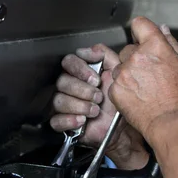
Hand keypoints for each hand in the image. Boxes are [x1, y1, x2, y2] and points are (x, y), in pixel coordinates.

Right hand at [49, 43, 147, 165]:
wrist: (121, 127)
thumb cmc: (118, 101)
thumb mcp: (117, 73)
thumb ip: (105, 55)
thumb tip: (88, 50)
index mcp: (80, 73)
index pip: (69, 62)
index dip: (80, 69)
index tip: (95, 79)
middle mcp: (70, 86)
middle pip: (62, 81)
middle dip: (83, 90)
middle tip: (98, 96)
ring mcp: (64, 105)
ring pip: (59, 100)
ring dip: (80, 105)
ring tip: (95, 110)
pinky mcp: (63, 123)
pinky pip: (56, 120)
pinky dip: (70, 120)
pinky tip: (82, 120)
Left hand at [109, 17, 177, 140]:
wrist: (171, 122)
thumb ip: (172, 44)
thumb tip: (163, 29)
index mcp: (155, 46)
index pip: (139, 24)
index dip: (141, 31)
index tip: (142, 39)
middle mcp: (137, 56)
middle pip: (129, 49)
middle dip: (136, 58)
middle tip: (150, 75)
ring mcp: (124, 73)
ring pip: (120, 67)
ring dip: (128, 74)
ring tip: (144, 89)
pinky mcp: (115, 89)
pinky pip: (116, 83)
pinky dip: (124, 89)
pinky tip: (137, 97)